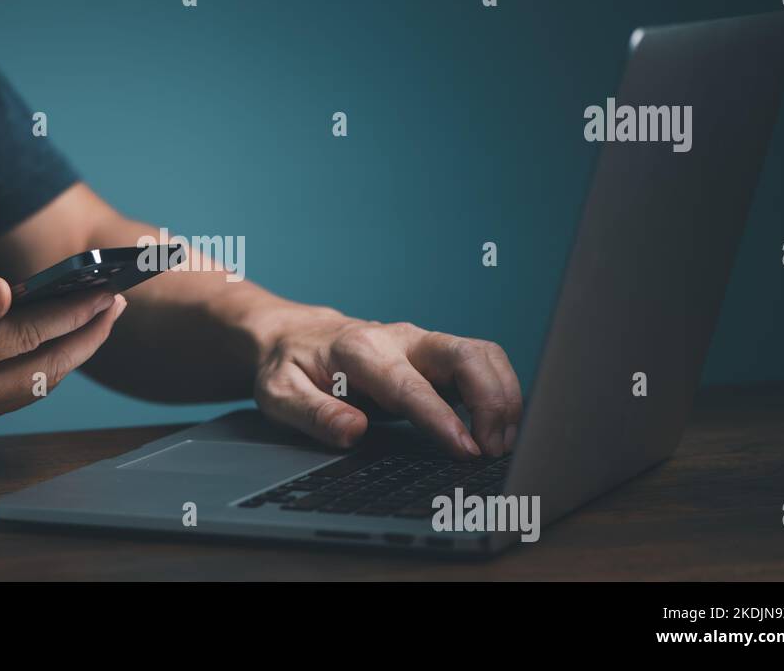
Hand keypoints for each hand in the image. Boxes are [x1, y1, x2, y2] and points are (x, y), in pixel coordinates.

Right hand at [0, 275, 126, 434]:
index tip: (107, 289)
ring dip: (68, 355)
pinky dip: (39, 369)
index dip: (76, 311)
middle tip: (117, 305)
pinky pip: (11, 395)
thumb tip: (7, 290)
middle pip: (47, 369)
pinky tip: (48, 347)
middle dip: (88, 337)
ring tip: (93, 321)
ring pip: (33, 387)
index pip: (32, 334)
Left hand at [252, 311, 521, 457]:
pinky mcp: (434, 353)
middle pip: (465, 354)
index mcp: (360, 350)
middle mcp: (399, 339)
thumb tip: (354, 431)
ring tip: (502, 443)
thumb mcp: (279, 394)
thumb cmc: (287, 366)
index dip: (442, 418)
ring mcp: (422, 343)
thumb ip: (314, 413)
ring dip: (503, 395)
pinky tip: (497, 428)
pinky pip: (480, 363)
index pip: (411, 385)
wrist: (292, 334)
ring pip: (482, 354)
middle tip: (495, 448)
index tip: (466, 449)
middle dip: (492, 399)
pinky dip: (499, 392)